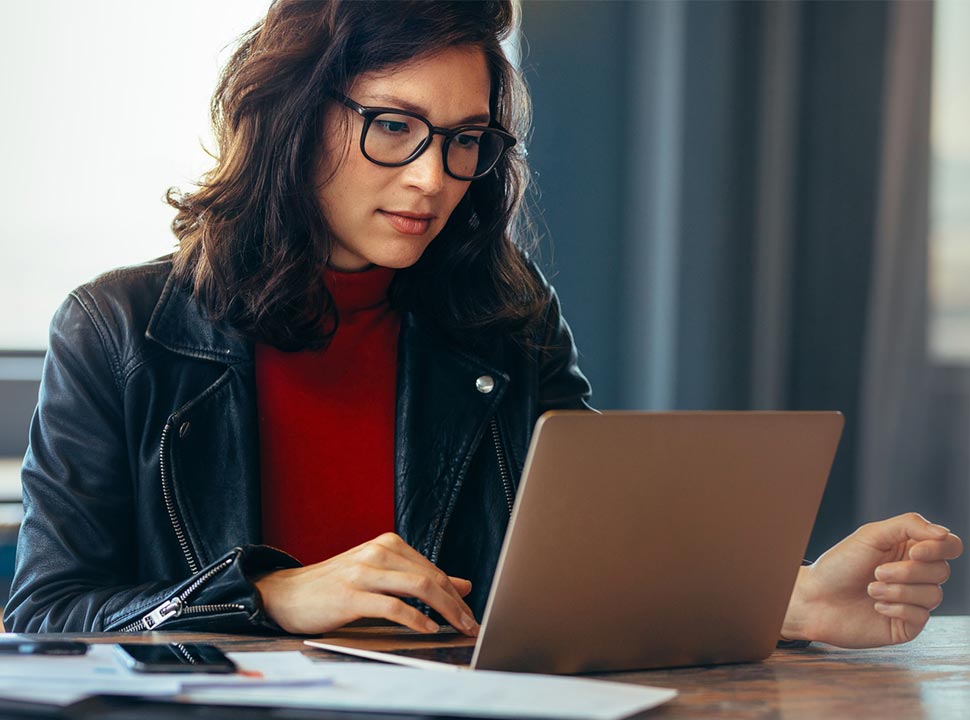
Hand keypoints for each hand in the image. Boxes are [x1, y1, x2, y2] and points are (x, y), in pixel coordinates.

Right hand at [253, 532, 479, 636]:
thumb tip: (463, 585)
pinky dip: (415, 619)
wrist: (287, 593)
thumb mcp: (381, 575)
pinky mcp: (351, 595)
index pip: (433, 569)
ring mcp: (364, 571)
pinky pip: (393, 606)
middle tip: (472, 625)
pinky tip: (428, 628)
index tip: (471, 614)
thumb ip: (418, 578)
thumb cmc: (336, 586)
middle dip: (457, 604)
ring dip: (445, 610)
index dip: (456, 594)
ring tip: (458, 627)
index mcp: (388, 544)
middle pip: (431, 577)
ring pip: (418, 587)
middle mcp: (378, 552)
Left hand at [782, 513, 962, 647]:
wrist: (815, 599)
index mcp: (909, 550)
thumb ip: (909, 526)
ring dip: (898, 590)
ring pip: (933, 594)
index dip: (939, 548)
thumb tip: (944, 534)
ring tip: (870, 589)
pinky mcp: (907, 625)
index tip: (914, 552)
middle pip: (941, 570)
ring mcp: (913, 601)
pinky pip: (921, 616)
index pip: (948, 546)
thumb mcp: (871, 535)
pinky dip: (897, 608)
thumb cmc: (839, 565)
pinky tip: (876, 606)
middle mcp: (916, 575)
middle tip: (877, 572)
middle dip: (908, 572)